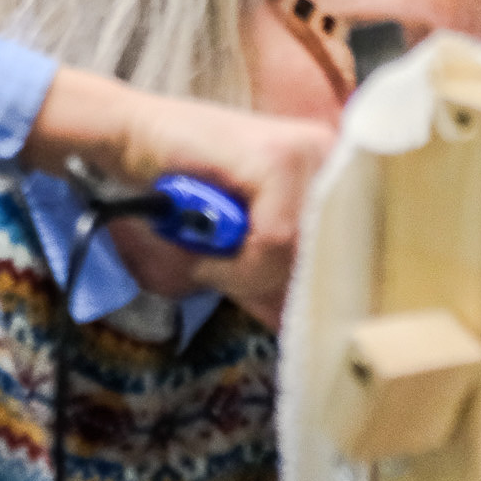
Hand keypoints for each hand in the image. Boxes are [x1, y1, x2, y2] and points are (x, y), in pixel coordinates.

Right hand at [20, 68, 335, 328]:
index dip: (316, 292)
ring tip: (210, 253)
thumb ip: (277, 283)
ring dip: (246, 274)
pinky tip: (206, 239)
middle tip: (224, 273)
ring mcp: (309, 153)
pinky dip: (235, 260)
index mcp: (330, 174)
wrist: (131, 141)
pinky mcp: (280, 158)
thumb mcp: (240, 250)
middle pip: (327, 259)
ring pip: (299, 254)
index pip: (349, 254)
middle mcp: (330, 157)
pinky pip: (274, 242)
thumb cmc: (180, 195)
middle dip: (273, 286)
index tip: (282, 310)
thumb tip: (318, 338)